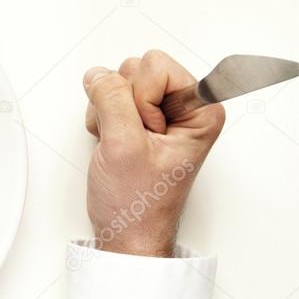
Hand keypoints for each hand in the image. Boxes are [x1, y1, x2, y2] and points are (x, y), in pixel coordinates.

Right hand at [82, 50, 224, 256]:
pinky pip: (108, 96)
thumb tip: (98, 74)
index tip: (145, 132)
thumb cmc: (138, 204)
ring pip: (118, 81)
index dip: (140, 98)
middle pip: (136, 68)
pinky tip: (112, 143)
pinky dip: (101, 118)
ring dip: (108, 112)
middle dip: (121, 103)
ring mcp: (159, 112)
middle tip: (130, 140)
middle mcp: (183, 106)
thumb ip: (111, 100)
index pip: (156, 65)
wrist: (126, 233)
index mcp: (200, 109)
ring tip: (120, 144)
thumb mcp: (123, 147)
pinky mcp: (137, 118)